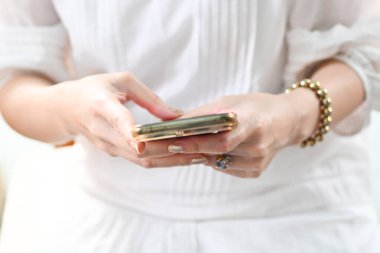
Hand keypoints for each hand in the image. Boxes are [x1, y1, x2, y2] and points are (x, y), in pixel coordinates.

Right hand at [51, 72, 207, 165]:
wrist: (66, 109)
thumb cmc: (95, 89)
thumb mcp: (120, 80)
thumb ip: (148, 97)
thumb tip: (175, 115)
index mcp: (101, 105)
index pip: (117, 120)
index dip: (131, 133)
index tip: (144, 143)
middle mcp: (102, 130)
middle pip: (138, 149)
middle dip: (170, 151)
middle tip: (201, 149)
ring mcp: (107, 146)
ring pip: (142, 160)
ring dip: (171, 160)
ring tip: (200, 156)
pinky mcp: (114, 153)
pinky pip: (141, 161)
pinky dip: (163, 161)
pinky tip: (183, 157)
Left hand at [142, 91, 318, 176]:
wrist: (288, 120)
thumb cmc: (256, 106)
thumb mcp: (230, 101)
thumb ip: (202, 114)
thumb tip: (169, 122)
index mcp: (254, 123)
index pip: (219, 138)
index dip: (192, 142)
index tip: (165, 142)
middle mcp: (258, 146)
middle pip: (213, 154)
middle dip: (179, 152)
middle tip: (148, 153)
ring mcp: (258, 163)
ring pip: (215, 163)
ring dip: (192, 156)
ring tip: (165, 152)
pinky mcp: (255, 172)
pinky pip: (224, 168)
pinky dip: (210, 159)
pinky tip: (201, 152)